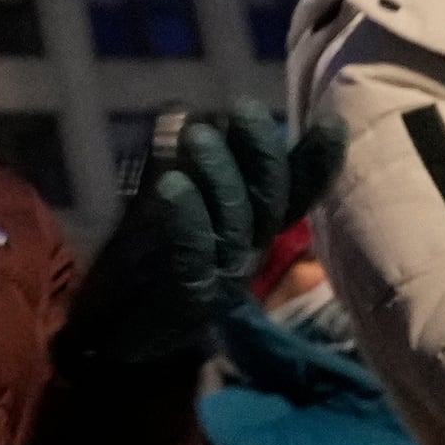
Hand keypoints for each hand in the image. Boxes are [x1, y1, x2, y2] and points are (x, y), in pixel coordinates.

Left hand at [64, 102, 340, 367]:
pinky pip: (193, 255)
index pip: (292, 195)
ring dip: (220, 176)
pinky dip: (187, 219)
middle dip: (262, 154)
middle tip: (245, 110)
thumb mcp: (168, 210)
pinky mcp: (185, 297)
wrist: (111, 337)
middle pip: (267, 202)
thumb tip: (181, 107)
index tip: (334, 124)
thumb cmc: (145, 267)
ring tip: (199, 136)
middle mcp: (244, 253)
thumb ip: (184, 167)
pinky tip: (173, 185)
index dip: (314, 163)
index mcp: (251, 233)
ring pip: (234, 224)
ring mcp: (219, 277)